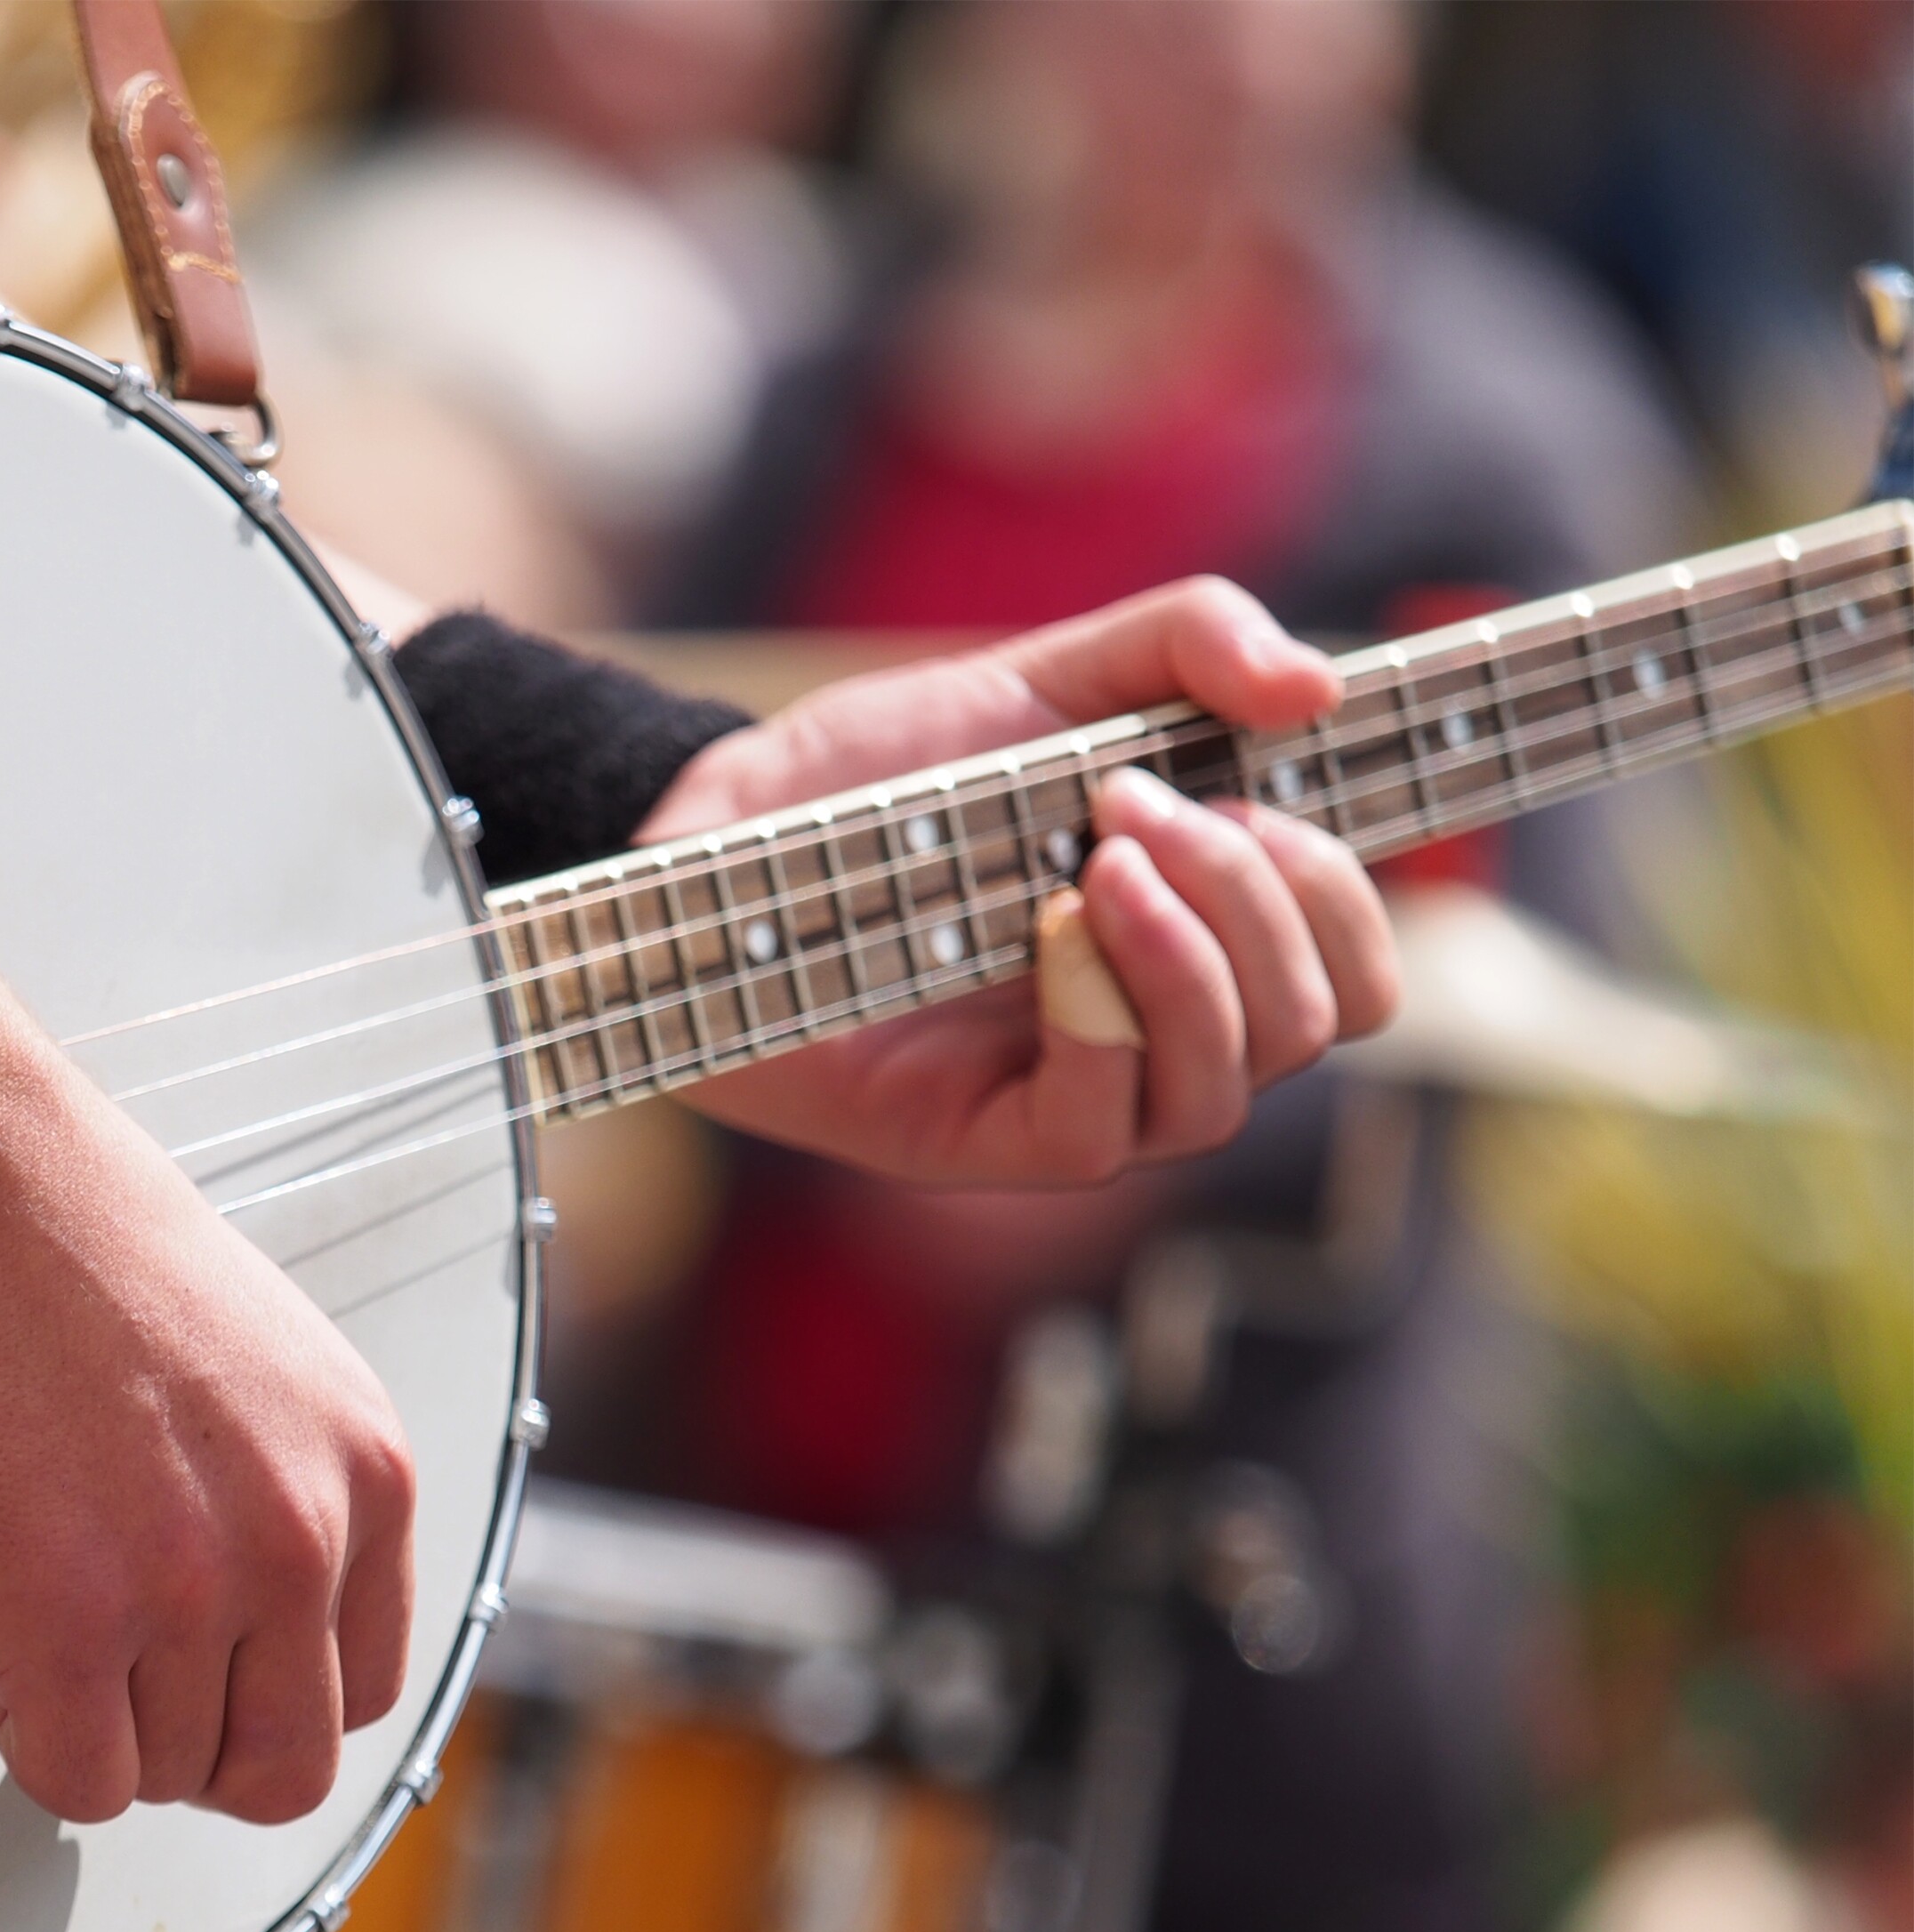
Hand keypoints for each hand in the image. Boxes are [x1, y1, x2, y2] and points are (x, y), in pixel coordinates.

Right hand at [0, 1074, 416, 1829]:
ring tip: (44, 1618)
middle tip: (127, 1701)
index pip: (366, 1688)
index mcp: (367, 1472)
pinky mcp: (65, 1623)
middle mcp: (301, 1539)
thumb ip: (290, 1493)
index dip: (272, 1704)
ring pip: (167, 1774)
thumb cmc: (71, 1241)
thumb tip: (258, 1618)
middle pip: (282, 1764)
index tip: (212, 1688)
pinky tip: (9, 1658)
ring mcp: (188, 1590)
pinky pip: (77, 1780)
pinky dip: (35, 1748)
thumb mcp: (267, 1368)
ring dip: (99, 1725)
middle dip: (200, 1756)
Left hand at [643, 578, 1400, 1184]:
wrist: (721, 828)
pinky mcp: (983, 1141)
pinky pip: (1102, 1129)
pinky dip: (1105, 1024)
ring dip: (1193, 958)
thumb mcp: (1041, 674)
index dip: (1356, 894)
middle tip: (1139, 806)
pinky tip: (1052, 935)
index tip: (1289, 789)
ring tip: (1099, 859)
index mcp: (1195, 933)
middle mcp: (1154, 1025)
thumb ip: (1186, 645)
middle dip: (1262, 900)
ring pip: (1226, 1083)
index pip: (1353, 966)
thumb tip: (1318, 684)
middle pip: (1316, 1021)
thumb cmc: (883, 774)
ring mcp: (1076, 1093)